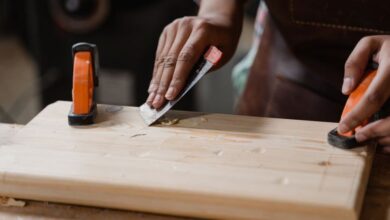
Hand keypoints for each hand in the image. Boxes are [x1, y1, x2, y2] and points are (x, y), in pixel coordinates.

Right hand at [146, 0, 243, 108]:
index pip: (186, 57)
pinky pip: (160, 56)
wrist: (218, 20)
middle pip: (171, 60)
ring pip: (162, 59)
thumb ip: (206, 66)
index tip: (170, 96)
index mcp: (202, 30)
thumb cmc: (223, 41)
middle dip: (163, 84)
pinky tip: (153, 88)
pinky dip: (157, 73)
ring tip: (152, 100)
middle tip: (157, 104)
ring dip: (157, 82)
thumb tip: (184, 84)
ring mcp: (174, 28)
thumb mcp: (224, 54)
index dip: (177, 78)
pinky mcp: (167, 32)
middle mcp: (185, 26)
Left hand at [338, 35, 389, 151]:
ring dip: (386, 137)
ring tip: (370, 138)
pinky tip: (383, 138)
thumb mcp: (371, 44)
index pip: (374, 97)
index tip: (343, 128)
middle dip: (374, 132)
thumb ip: (355, 63)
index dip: (357, 115)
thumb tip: (346, 90)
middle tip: (357, 137)